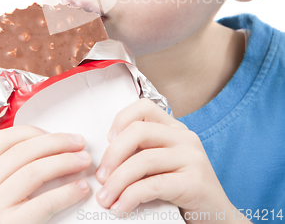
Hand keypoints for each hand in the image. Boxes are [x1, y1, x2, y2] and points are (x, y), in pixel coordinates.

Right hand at [0, 125, 91, 223]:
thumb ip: (10, 168)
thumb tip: (52, 143)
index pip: (4, 140)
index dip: (33, 132)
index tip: (55, 133)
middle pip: (23, 152)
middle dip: (56, 143)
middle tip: (79, 143)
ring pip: (34, 172)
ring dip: (65, 162)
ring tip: (83, 160)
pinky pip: (44, 202)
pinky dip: (67, 192)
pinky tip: (81, 188)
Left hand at [95, 99, 234, 222]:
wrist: (218, 218)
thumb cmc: (185, 191)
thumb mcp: (164, 164)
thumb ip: (144, 153)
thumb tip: (107, 159)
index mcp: (175, 129)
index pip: (144, 107)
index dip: (121, 120)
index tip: (108, 142)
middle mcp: (185, 138)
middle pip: (138, 131)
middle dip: (113, 154)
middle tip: (101, 177)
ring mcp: (192, 158)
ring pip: (143, 160)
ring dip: (117, 181)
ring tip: (106, 198)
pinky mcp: (194, 182)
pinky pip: (153, 185)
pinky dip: (131, 196)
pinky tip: (122, 207)